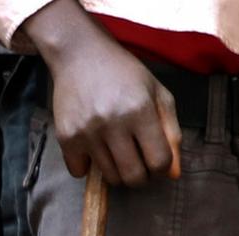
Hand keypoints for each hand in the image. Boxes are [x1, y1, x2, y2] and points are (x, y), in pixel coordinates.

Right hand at [22, 0, 179, 185]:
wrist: (80, 54)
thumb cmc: (124, 73)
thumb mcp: (157, 93)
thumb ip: (171, 132)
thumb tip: (173, 174)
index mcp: (140, 110)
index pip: (159, 162)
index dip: (162, 165)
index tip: (155, 157)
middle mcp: (113, 123)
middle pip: (134, 177)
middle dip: (141, 175)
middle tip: (137, 159)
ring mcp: (87, 132)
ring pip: (109, 177)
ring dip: (116, 169)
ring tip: (114, 147)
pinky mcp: (66, 137)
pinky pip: (79, 172)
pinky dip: (87, 165)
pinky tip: (92, 146)